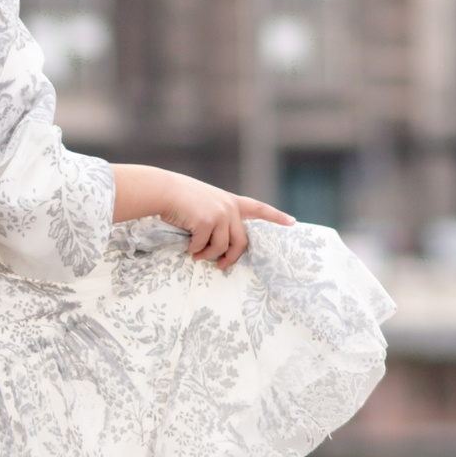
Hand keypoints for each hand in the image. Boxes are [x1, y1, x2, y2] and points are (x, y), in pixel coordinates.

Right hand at [115, 166, 293, 268]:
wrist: (163, 190)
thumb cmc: (180, 198)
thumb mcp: (205, 203)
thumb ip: (217, 217)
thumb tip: (219, 247)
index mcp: (231, 201)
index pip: (259, 208)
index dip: (276, 216)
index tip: (292, 222)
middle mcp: (229, 207)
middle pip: (242, 241)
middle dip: (232, 258)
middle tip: (221, 266)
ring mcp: (219, 214)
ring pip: (221, 247)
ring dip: (208, 256)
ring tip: (196, 256)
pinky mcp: (206, 222)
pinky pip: (203, 247)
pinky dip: (194, 250)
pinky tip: (187, 247)